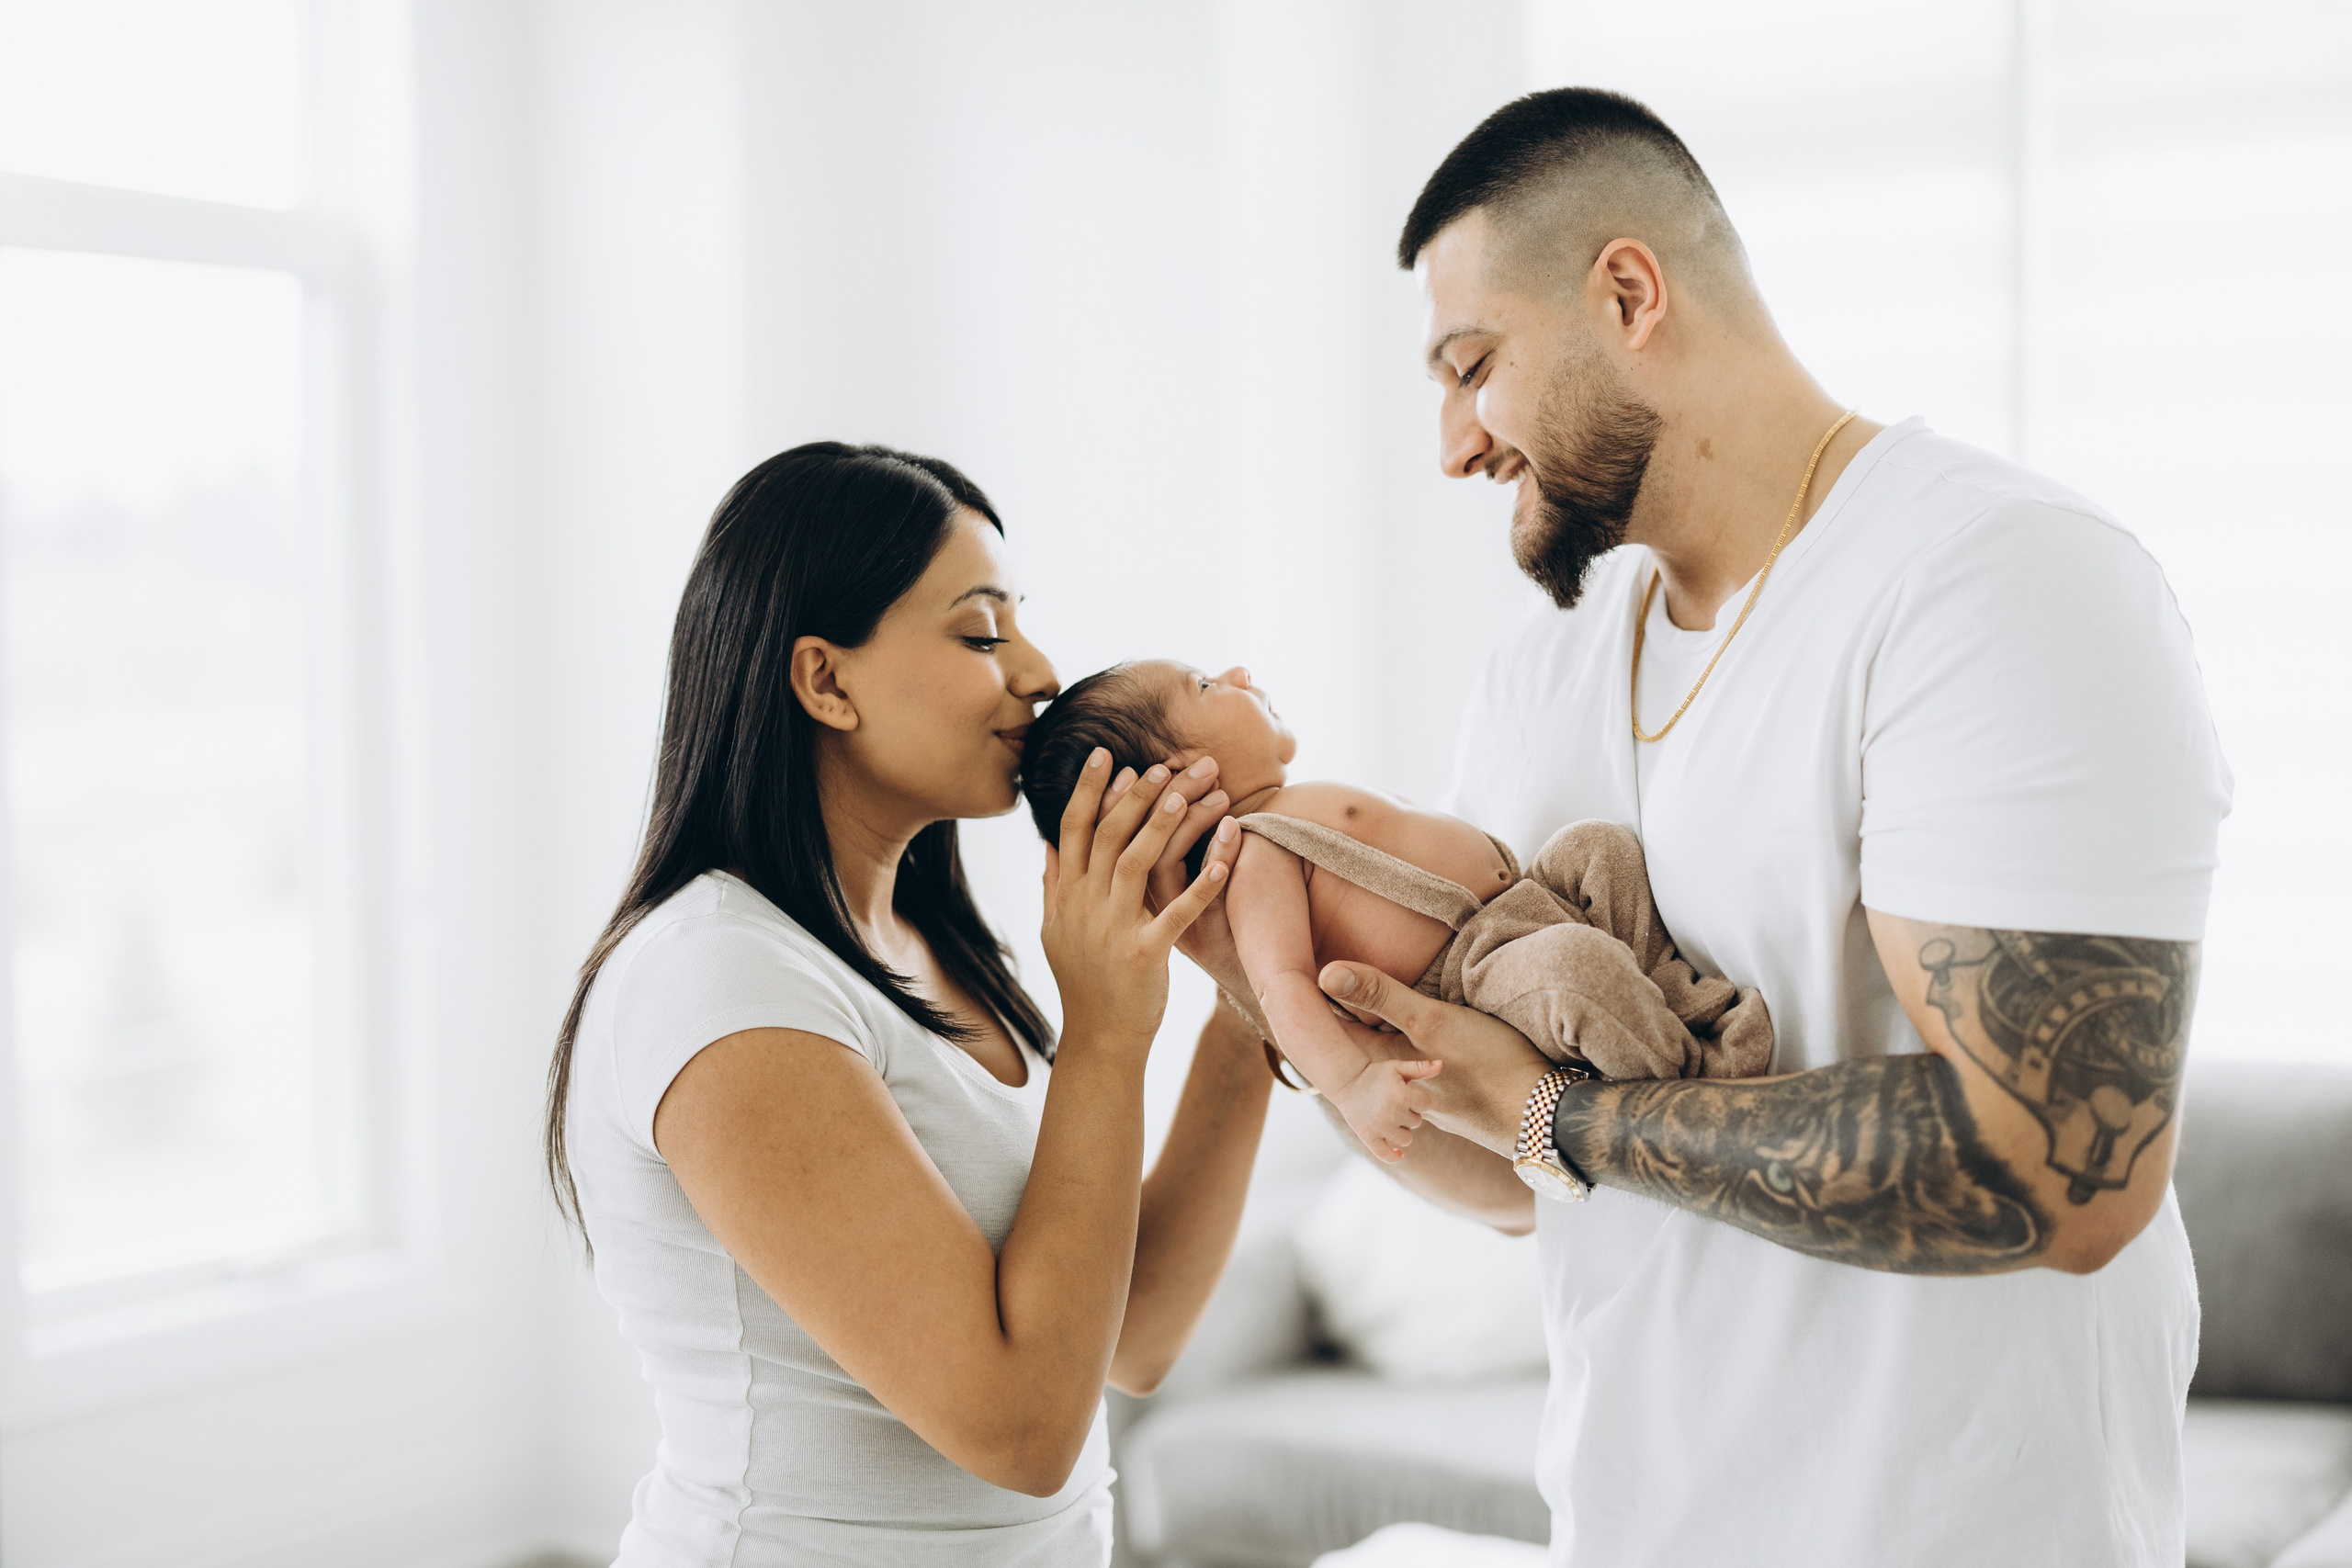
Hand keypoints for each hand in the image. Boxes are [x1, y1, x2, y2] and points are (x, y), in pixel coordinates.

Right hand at [1042, 749, 1234, 1052]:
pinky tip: (1224, 855)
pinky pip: (1177, 912)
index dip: (1089, 789)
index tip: (1107, 754)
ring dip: (1164, 822)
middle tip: (1167, 763)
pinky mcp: (1144, 955)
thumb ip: (1053, 887)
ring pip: (1136, 862)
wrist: (1099, 1041)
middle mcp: (1085, 907)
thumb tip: (1047, 847)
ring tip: (1189, 789)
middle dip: (1138, 794)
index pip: (1073, 829)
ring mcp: (1113, 930)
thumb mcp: (1056, 933)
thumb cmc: (1085, 985)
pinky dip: (1201, 882)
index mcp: (1066, 897)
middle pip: (1108, 835)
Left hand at [1317, 961, 1550, 1156]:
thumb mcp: (1433, 1021)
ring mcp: (1425, 1102)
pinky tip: (1412, 1043)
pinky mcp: (1452, 1102)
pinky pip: (1411, 1076)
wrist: (1546, 1118)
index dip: (1313, 1008)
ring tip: (1359, 1010)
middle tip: (1320, 990)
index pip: (1334, 1035)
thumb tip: (1324, 974)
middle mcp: (1397, 1092)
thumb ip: (1381, 995)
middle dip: (1340, 1023)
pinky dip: (1400, 1055)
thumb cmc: (1491, 1066)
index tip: (1292, 979)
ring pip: (1385, 1065)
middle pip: (1356, 1052)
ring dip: (1371, 1039)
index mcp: (1385, 1069)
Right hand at [1336, 1057, 1445, 1162]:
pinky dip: (1394, 1156)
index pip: (1426, 1105)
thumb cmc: (1375, 1073)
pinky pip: (1386, 1155)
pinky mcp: (1369, 1137)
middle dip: (1409, 1113)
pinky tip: (1399, 1153)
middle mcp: (1393, 1114)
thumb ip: (1420, 1067)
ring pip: (1406, 1139)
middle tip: (1395, 1103)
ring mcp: (1381, 1128)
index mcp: (1402, 1096)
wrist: (1347, 1081)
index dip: (1418, 1099)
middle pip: (1417, 1122)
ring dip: (1403, 1130)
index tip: (1406, 1093)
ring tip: (1392, 1118)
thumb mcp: (1397, 1066)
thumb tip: (1441, 1064)